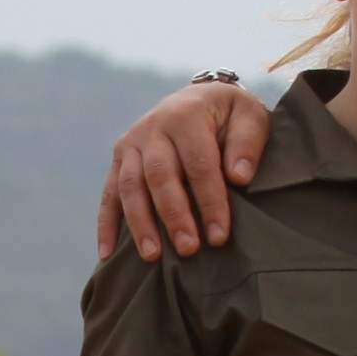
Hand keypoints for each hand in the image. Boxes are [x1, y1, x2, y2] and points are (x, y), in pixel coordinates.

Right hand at [99, 82, 275, 261]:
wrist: (197, 99)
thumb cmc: (229, 116)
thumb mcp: (250, 115)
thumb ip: (247, 143)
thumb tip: (238, 177)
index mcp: (186, 115)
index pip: (198, 164)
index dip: (209, 201)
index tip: (219, 236)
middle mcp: (152, 128)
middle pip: (160, 176)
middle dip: (174, 216)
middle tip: (188, 249)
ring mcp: (131, 144)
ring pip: (130, 187)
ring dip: (140, 224)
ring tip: (153, 257)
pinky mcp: (118, 160)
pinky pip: (108, 194)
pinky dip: (106, 225)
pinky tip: (108, 254)